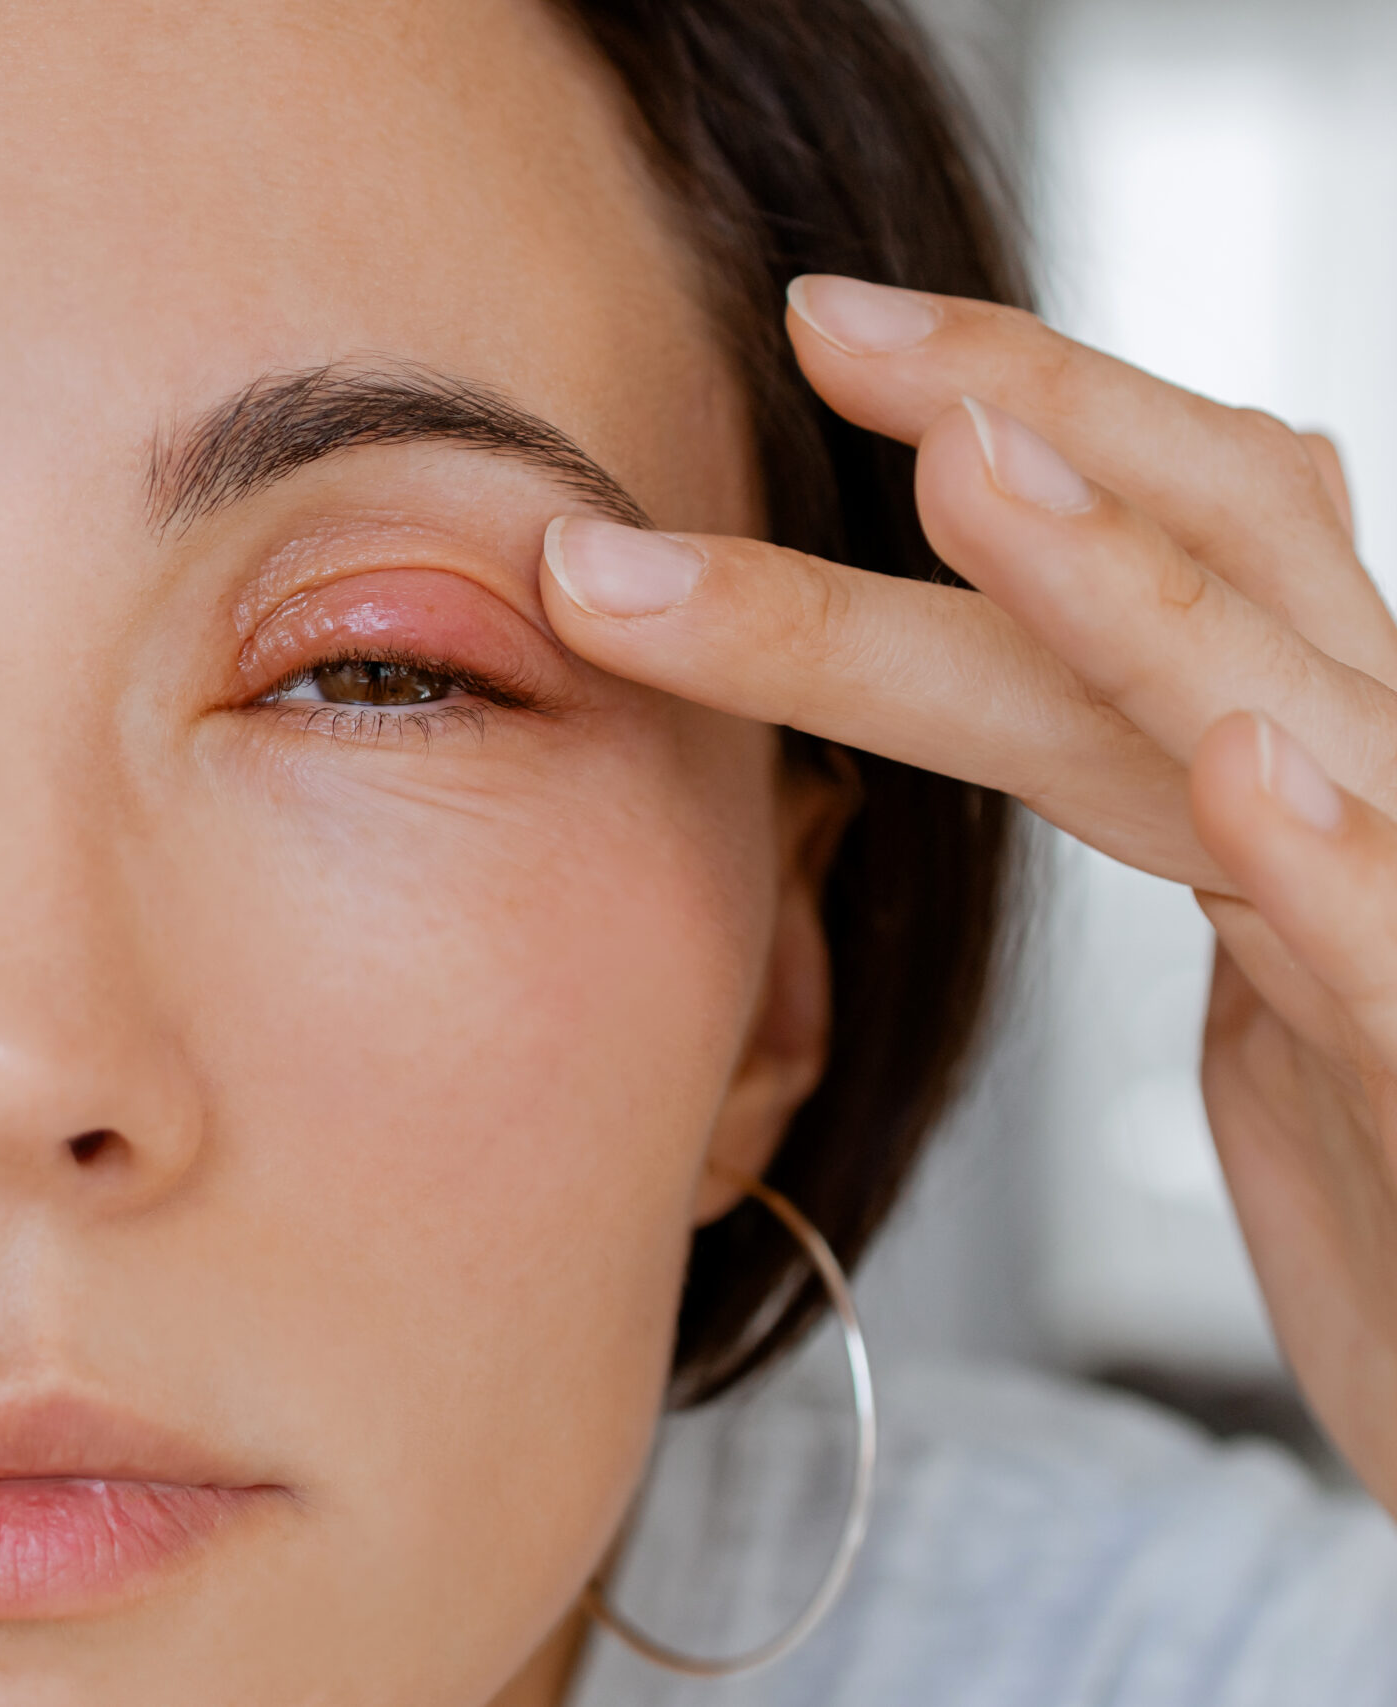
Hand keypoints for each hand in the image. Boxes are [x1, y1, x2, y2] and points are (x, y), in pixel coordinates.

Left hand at [538, 273, 1396, 1514]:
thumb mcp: (1276, 964)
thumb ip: (1189, 812)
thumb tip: (1120, 698)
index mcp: (1310, 766)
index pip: (1173, 537)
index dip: (1016, 406)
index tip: (822, 328)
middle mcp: (1385, 796)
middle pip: (1200, 570)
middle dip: (1015, 426)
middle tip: (822, 325)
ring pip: (1273, 725)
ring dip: (1118, 591)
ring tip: (964, 467)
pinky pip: (1394, 968)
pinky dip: (1337, 869)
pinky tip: (1241, 777)